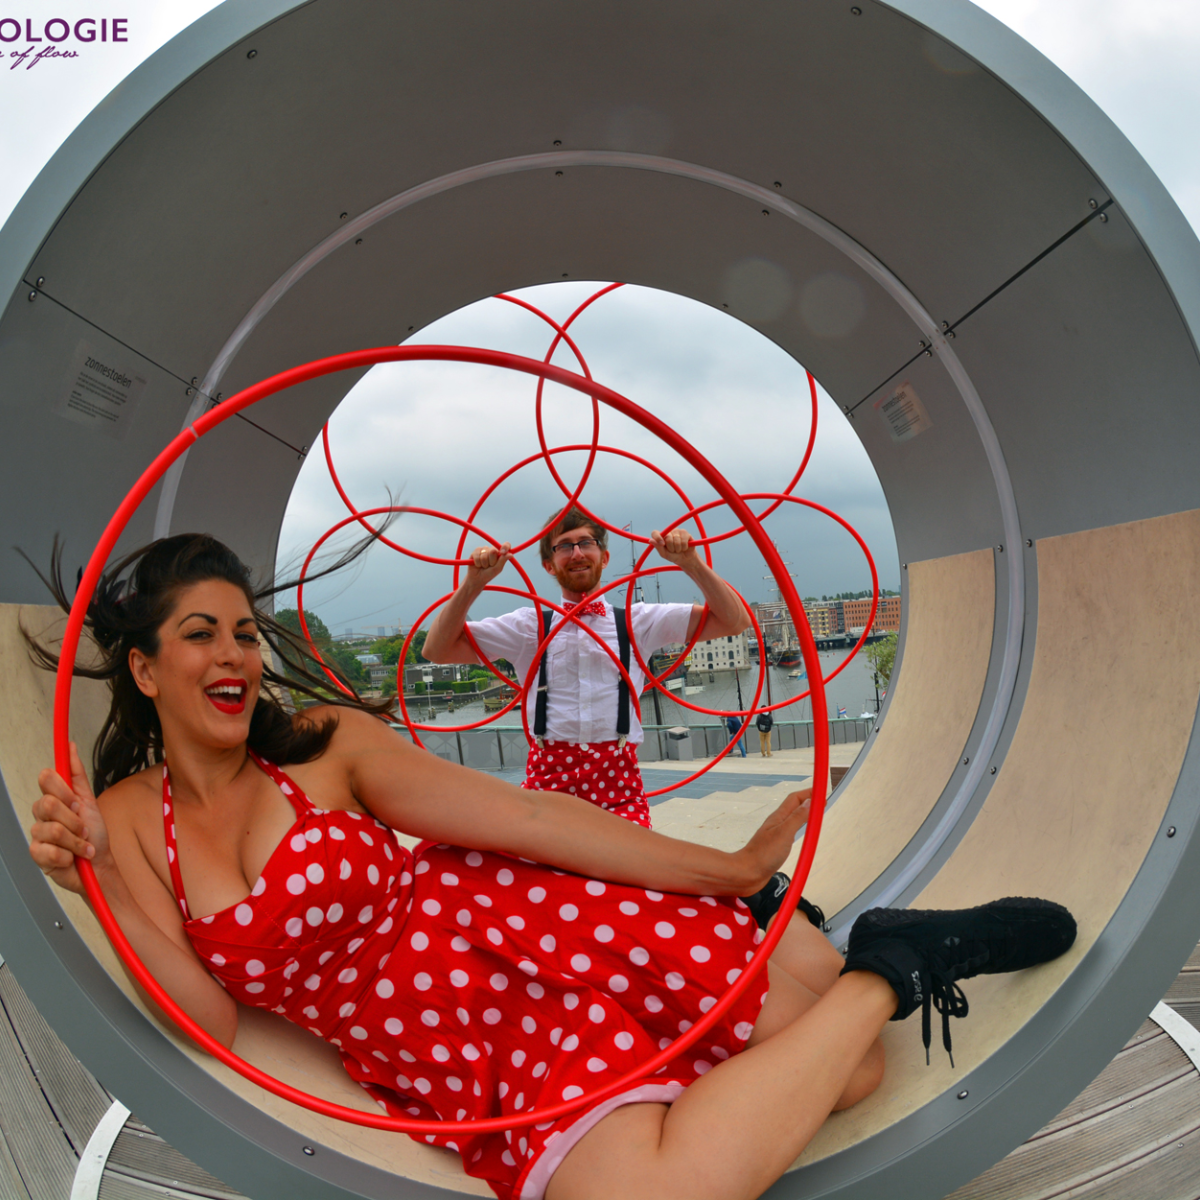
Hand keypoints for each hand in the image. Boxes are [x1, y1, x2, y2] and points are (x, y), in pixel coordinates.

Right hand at [31, 742, 108, 894]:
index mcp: (54, 799)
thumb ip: (77, 774)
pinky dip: (69, 855)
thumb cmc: (94, 835)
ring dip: (76, 840)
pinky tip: (72, 858)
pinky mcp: (37, 855)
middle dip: (74, 819)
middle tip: (83, 828)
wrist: (98, 864)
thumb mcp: (89, 800)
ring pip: (53, 830)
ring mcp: (38, 835)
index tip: (76, 801)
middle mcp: (43, 815)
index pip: (46, 778)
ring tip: (82, 845)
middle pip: (48, 804)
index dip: (63, 790)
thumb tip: (69, 746)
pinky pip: (50, 851)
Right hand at [467, 542, 510, 587]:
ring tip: (483, 566)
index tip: (502, 552)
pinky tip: (478, 565)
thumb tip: (511, 554)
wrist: (477, 579)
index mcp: (500, 553)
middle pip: (493, 550)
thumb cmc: (489, 574)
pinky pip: (477, 554)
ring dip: (484, 563)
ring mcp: (484, 549)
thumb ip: (503, 560)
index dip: (505, 547)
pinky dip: (478, 562)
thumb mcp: (497, 568)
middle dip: (492, 561)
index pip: (506, 545)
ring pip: (485, 554)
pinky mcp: (476, 551)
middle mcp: (493, 550)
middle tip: (490, 566)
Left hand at [650, 528, 698, 567]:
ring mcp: (677, 531)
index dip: (658, 538)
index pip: (655, 533)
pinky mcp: (685, 533)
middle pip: (668, 538)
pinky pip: (684, 541)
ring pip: (676, 540)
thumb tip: (651, 540)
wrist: (685, 559)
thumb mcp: (664, 554)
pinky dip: (684, 547)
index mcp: (661, 537)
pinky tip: (684, 547)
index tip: (662, 544)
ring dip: (678, 549)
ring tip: (679, 549)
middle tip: (673, 550)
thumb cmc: (673, 556)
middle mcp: (669, 532)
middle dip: (671, 548)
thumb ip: (658, 547)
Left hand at [737, 786, 812, 891]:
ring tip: (814, 815)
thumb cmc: (763, 855)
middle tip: (821, 803)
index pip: (795, 798)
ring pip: (792, 819)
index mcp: (778, 817)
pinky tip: (801, 833)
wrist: (747, 873)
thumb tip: (809, 801)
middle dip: (807, 801)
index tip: (822, 793)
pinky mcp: (776, 846)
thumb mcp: (784, 833)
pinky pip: (790, 831)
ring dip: (804, 814)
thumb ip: (797, 817)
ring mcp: (776, 834)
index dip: (808, 793)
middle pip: (794, 806)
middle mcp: (777, 823)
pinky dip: (799, 828)